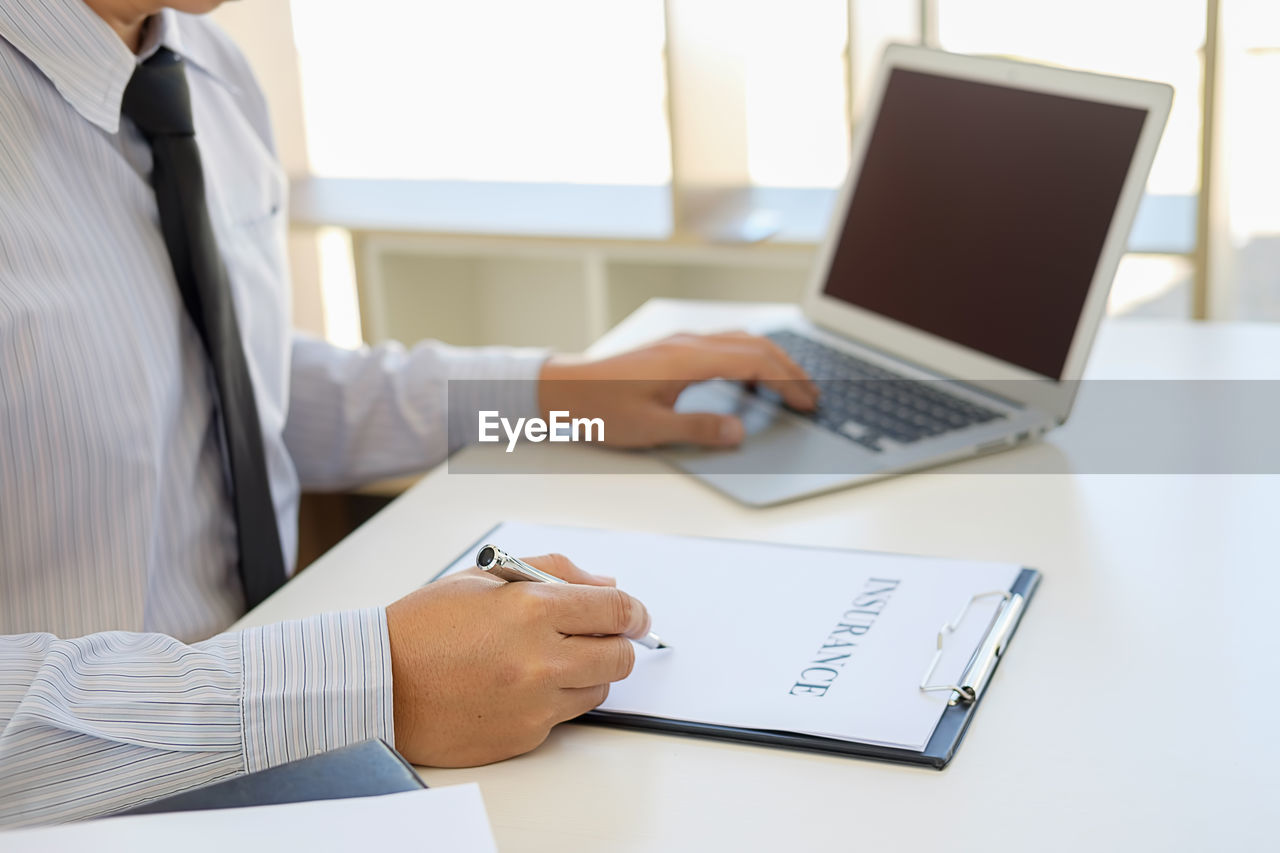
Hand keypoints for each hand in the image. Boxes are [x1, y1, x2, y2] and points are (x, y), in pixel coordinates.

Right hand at [386, 554, 649, 766]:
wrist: (376, 685)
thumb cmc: (423, 627)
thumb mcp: (486, 577)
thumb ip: (553, 572)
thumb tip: (604, 583)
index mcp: (530, 608)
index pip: (616, 610)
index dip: (634, 611)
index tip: (635, 615)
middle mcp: (538, 658)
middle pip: (620, 656)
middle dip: (617, 643)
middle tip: (600, 637)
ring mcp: (533, 703)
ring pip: (598, 690)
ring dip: (588, 673)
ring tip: (550, 660)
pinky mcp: (523, 736)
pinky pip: (564, 717)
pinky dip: (555, 701)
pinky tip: (521, 686)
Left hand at [539, 332, 817, 447]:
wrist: (563, 389)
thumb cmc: (600, 408)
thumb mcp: (650, 428)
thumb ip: (698, 428)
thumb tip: (738, 430)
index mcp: (688, 359)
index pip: (754, 362)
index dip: (787, 381)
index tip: (807, 402)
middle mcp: (689, 343)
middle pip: (755, 347)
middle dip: (789, 370)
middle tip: (812, 397)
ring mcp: (682, 342)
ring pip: (741, 341)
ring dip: (771, 360)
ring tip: (791, 385)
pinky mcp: (674, 349)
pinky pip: (725, 344)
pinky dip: (749, 358)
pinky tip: (752, 377)